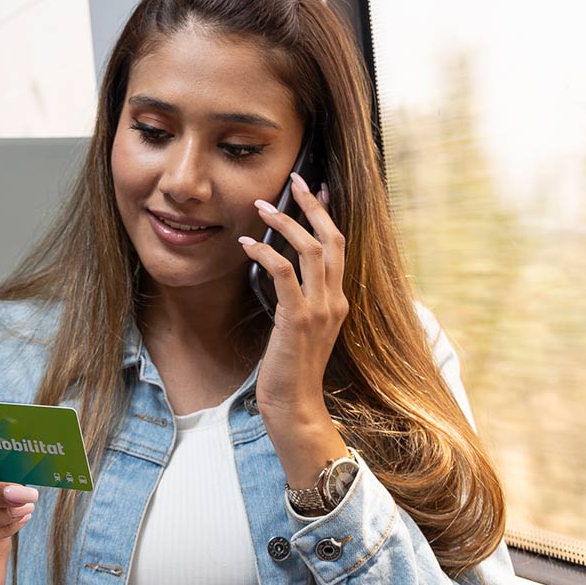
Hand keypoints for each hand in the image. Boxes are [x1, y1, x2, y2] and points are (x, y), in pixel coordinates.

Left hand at [239, 173, 347, 423]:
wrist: (295, 405)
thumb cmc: (292, 370)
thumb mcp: (302, 329)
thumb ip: (301, 301)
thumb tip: (283, 273)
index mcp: (338, 301)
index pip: (339, 247)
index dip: (328, 215)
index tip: (318, 189)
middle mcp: (335, 300)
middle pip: (331, 239)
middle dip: (313, 205)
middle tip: (295, 179)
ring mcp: (320, 309)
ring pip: (310, 249)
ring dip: (285, 222)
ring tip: (261, 207)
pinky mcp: (297, 319)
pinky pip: (283, 273)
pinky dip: (264, 252)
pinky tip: (246, 243)